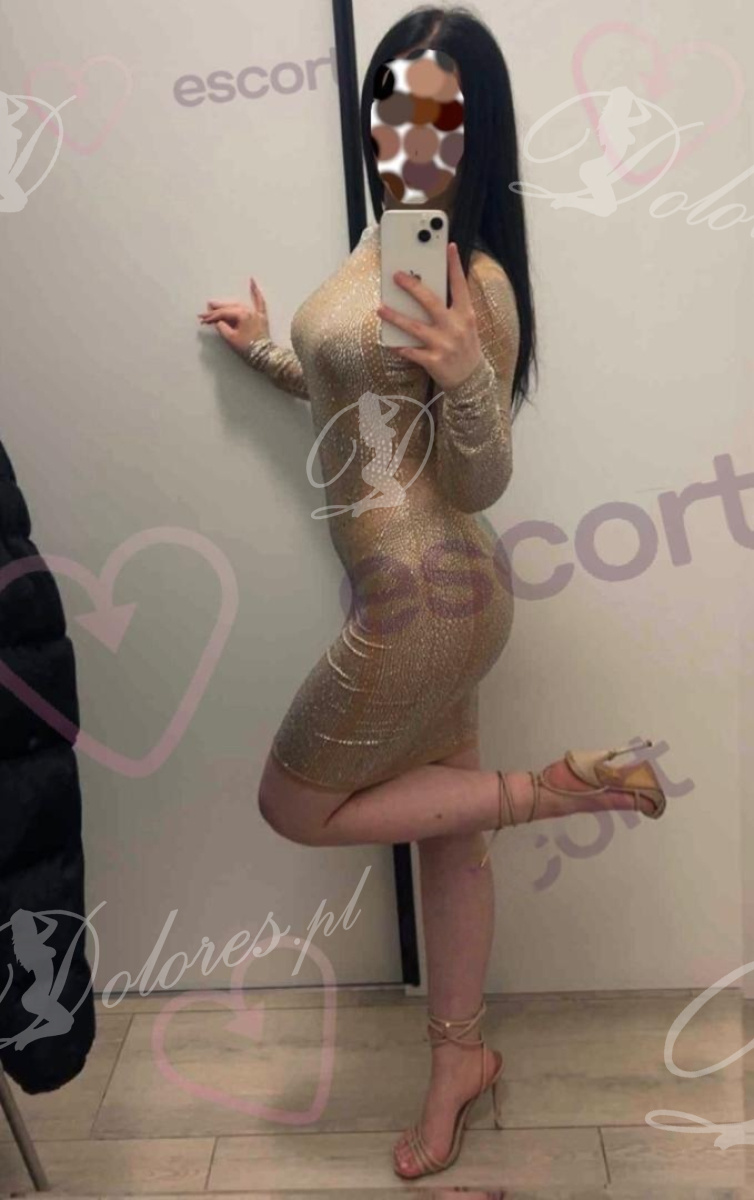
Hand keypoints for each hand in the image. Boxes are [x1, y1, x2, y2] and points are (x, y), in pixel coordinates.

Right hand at [197, 277, 269, 356]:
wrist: (265, 356)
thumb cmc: (248, 348)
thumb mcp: (231, 338)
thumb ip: (222, 327)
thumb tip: (218, 322)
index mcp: (242, 315)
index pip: (223, 314)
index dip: (212, 317)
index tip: (203, 320)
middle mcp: (249, 310)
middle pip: (230, 308)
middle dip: (217, 310)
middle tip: (205, 311)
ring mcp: (256, 313)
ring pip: (239, 305)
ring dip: (227, 305)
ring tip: (215, 305)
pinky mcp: (261, 316)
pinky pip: (259, 301)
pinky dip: (256, 292)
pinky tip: (252, 281)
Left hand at [376, 242, 483, 390]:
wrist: (472, 380)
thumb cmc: (465, 348)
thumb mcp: (465, 325)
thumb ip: (451, 309)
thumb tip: (427, 292)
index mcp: (465, 315)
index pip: (460, 286)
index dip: (455, 265)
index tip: (449, 247)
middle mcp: (455, 327)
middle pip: (430, 302)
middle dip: (412, 287)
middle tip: (397, 276)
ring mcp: (444, 345)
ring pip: (414, 327)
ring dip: (395, 317)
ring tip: (380, 309)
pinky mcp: (434, 361)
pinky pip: (411, 351)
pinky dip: (399, 346)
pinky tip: (388, 341)